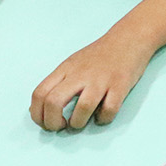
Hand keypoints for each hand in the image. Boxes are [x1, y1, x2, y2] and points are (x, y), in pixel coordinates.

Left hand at [30, 29, 155, 130]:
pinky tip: (102, 115)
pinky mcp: (120, 85)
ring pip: (82, 108)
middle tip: (61, 127)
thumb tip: (42, 109)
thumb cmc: (99, 55)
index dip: (36, 114)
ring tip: (80, 122)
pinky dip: (103, 119)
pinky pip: (109, 110)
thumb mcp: (73, 64)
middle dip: (52, 123)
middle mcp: (80, 74)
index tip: (45, 122)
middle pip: (54, 102)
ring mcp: (101, 80)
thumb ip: (59, 83)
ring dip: (78, 123)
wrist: (129, 38)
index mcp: (66, 69)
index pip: (39, 93)